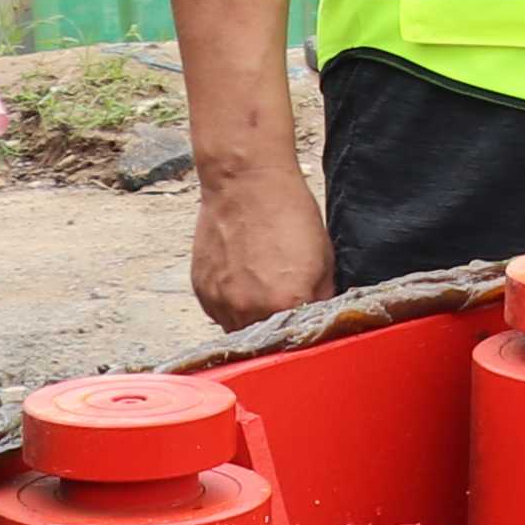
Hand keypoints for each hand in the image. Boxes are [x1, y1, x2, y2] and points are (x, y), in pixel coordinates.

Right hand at [189, 153, 335, 327]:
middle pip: (265, 340)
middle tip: (282, 306)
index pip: (297, 340)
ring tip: (260, 291)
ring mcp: (220, 302)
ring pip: (238, 330)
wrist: (245, 184)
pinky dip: (230, 306)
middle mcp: (248, 310)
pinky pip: (218, 313)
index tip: (303, 325)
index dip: (301, 334)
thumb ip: (321, 298)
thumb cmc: (288, 214)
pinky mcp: (201, 291)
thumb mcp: (323, 259)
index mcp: (285, 304)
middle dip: (275, 329)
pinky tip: (241, 281)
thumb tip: (319, 318)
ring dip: (250, 320)